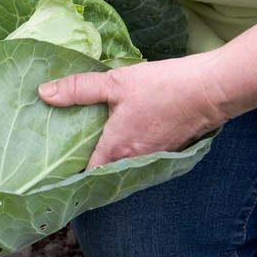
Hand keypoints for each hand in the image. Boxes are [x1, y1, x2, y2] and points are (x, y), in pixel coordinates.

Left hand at [38, 55, 228, 168]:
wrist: (213, 89)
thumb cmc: (164, 86)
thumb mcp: (115, 82)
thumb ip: (78, 89)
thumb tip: (43, 93)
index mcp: (116, 150)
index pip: (84, 174)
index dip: (68, 172)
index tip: (52, 165)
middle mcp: (132, 162)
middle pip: (101, 172)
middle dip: (84, 166)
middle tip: (63, 155)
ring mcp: (150, 159)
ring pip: (120, 165)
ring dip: (106, 159)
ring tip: (86, 146)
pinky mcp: (165, 151)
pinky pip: (137, 158)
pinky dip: (125, 152)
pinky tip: (117, 136)